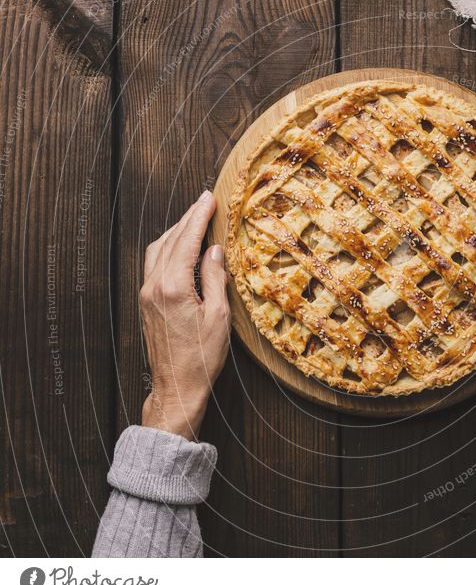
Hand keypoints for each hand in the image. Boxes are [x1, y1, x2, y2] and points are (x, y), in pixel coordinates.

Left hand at [139, 190, 230, 439]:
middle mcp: (154, 285)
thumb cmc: (202, 356)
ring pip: (158, 250)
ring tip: (195, 219)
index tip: (208, 198)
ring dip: (176, 231)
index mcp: (173, 287)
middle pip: (169, 240)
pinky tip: (182, 247)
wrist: (177, 386)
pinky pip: (155, 263)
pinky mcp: (147, 302)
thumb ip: (215, 278)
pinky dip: (169, 247)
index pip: (186, 240)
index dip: (198, 216)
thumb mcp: (219, 316)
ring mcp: (147, 293)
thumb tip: (214, 250)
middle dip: (187, 218)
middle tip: (204, 201)